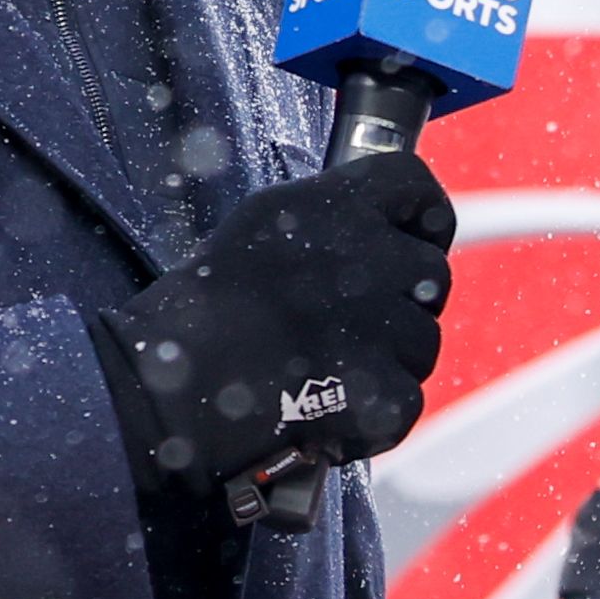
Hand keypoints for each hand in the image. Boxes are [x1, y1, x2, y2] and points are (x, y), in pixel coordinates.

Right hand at [100, 150, 453, 489]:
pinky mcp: (384, 394)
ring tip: (325, 370)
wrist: (168, 391)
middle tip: (350, 327)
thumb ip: (329, 217)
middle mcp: (368, 257)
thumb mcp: (260, 226)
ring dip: (388, 360)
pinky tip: (327, 408)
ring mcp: (381, 329)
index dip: (422, 218)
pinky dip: (374, 413)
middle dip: (401, 303)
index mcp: (334, 207)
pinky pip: (407, 398)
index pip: (414, 185)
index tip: (411, 242)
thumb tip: (382, 229)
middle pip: (431, 274)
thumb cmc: (204, 310)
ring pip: (422, 342)